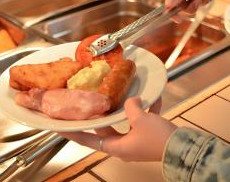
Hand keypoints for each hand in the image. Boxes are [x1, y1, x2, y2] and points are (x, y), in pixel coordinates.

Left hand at [59, 97, 176, 161]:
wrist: (185, 148)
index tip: (60, 128)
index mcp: (117, 147)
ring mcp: (135, 141)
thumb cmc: (159, 139)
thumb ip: (130, 107)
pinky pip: (142, 122)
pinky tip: (151, 98)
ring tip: (123, 96)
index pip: (88, 140)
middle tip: (92, 102)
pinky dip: (145, 111)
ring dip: (126, 110)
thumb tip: (131, 99)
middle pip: (105, 128)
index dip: (73, 134)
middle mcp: (123, 146)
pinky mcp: (147, 137)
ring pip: (124, 123)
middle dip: (101, 114)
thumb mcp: (140, 119)